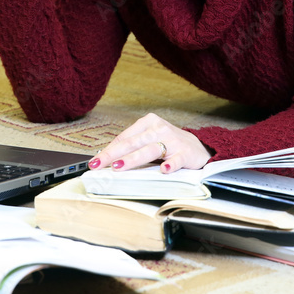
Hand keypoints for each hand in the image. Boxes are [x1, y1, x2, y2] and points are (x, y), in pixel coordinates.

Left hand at [87, 113, 211, 173]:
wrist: (199, 147)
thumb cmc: (169, 144)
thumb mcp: (149, 140)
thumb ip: (132, 146)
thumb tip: (107, 158)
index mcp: (147, 123)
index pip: (124, 138)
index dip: (108, 150)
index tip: (95, 161)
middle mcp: (158, 129)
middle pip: (132, 143)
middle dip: (112, 154)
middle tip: (98, 164)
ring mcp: (173, 140)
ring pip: (149, 150)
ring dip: (133, 159)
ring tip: (119, 166)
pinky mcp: (186, 152)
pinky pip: (176, 159)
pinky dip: (171, 164)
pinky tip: (164, 170)